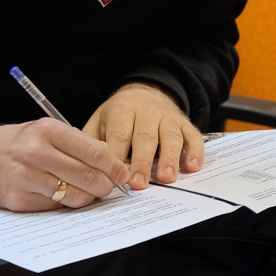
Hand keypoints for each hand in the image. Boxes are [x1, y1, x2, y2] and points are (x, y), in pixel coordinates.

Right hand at [0, 118, 129, 210]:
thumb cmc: (20, 143)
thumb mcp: (46, 131)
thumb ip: (77, 144)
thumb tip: (110, 163)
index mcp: (47, 130)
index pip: (93, 150)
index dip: (113, 166)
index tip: (122, 173)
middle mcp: (36, 152)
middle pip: (87, 176)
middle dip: (105, 185)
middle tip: (110, 188)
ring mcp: (26, 177)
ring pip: (74, 196)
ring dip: (88, 198)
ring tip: (89, 193)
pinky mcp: (19, 199)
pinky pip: (55, 207)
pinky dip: (65, 204)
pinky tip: (65, 197)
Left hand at [83, 82, 204, 190]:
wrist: (146, 92)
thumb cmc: (120, 115)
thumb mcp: (100, 120)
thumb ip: (91, 141)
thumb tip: (81, 164)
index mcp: (122, 110)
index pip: (119, 134)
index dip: (118, 156)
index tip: (116, 178)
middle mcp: (146, 111)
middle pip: (145, 137)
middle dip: (143, 161)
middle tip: (139, 184)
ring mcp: (168, 117)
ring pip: (171, 137)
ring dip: (170, 158)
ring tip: (166, 178)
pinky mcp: (185, 123)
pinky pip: (193, 136)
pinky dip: (195, 151)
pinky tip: (193, 167)